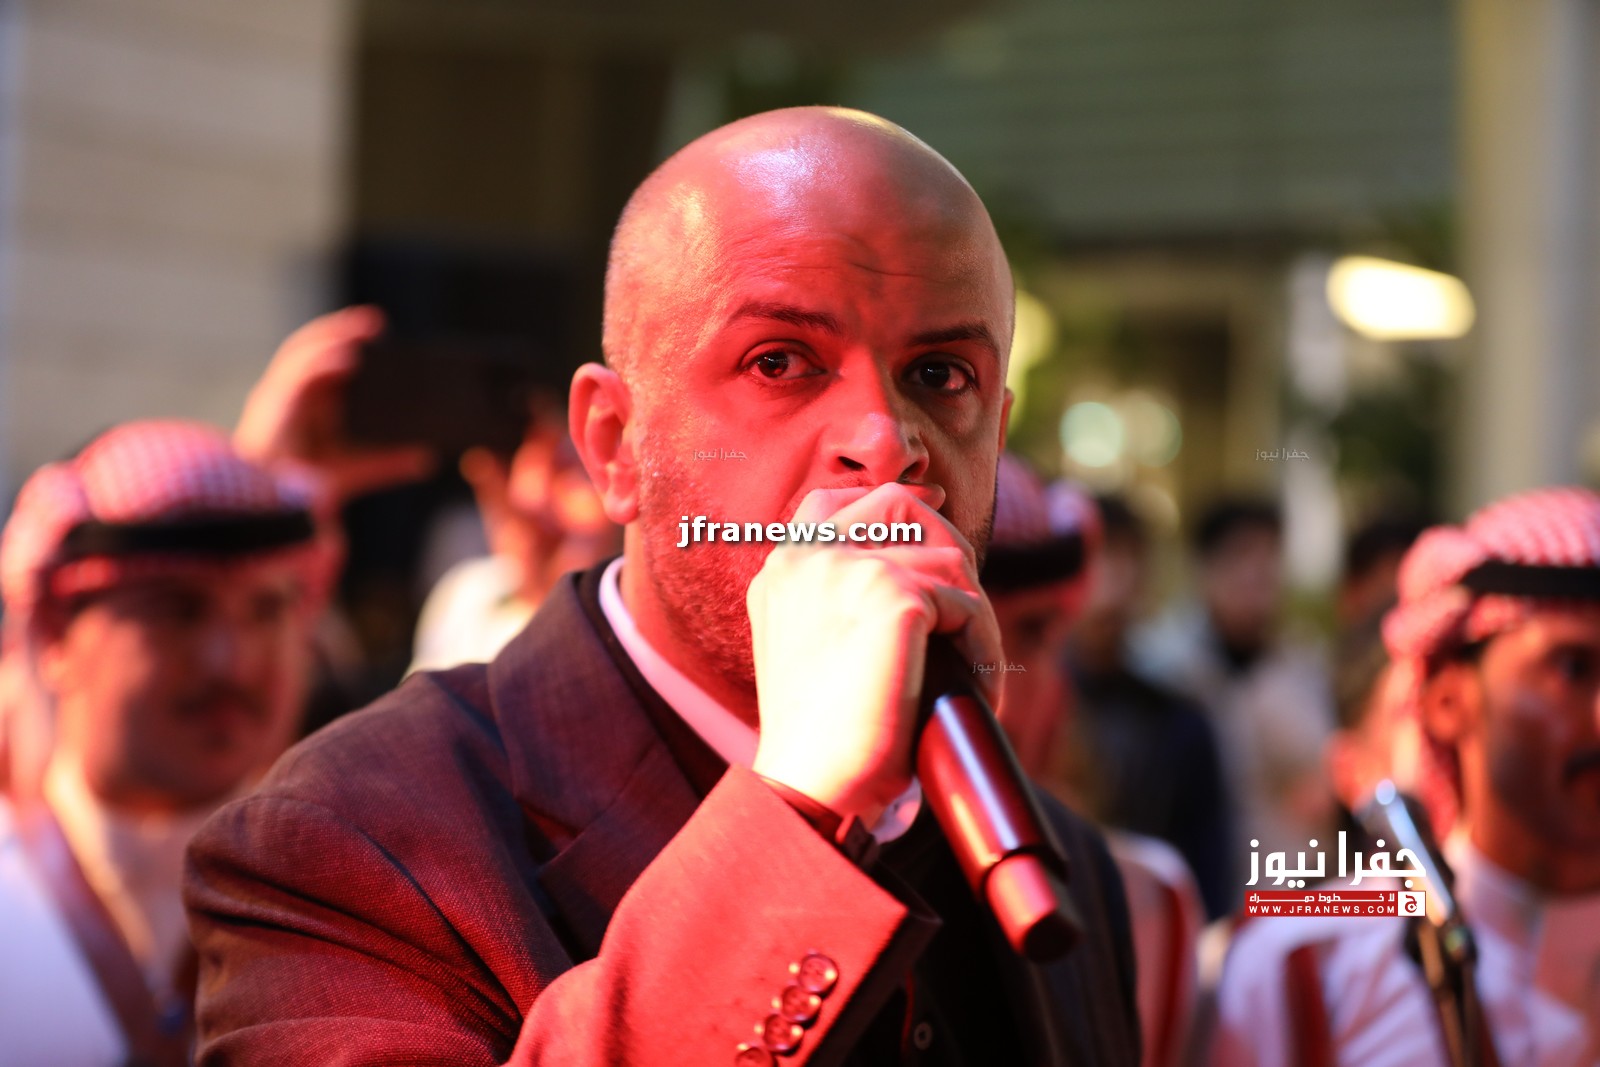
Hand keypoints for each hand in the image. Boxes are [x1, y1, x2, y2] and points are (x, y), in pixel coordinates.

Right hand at [234, 307, 434, 504]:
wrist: (279, 513)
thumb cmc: (308, 490)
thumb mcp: (360, 469)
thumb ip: (391, 462)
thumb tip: (429, 458)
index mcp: (306, 403)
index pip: (325, 358)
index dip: (348, 339)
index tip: (379, 329)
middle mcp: (290, 395)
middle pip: (313, 348)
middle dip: (343, 330)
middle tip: (376, 321)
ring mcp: (277, 399)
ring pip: (302, 354)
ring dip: (332, 336)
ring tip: (363, 327)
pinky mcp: (273, 410)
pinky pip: (296, 378)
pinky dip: (321, 364)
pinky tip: (347, 357)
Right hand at [747, 483, 1003, 823]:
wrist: (811, 783)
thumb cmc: (820, 738)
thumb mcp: (811, 649)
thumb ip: (838, 601)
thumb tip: (916, 572)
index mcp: (783, 567)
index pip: (838, 500)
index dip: (894, 506)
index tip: (935, 515)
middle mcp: (809, 555)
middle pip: (900, 503)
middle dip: (947, 544)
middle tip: (965, 609)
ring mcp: (849, 567)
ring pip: (949, 558)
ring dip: (973, 613)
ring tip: (972, 667)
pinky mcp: (894, 594)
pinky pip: (970, 606)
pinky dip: (985, 649)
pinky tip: (977, 688)